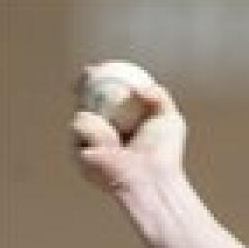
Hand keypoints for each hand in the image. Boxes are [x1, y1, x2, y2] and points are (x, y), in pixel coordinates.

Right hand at [70, 67, 186, 195]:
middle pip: (85, 100)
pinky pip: (80, 124)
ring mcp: (89, 144)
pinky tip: (108, 147)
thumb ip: (159, 96)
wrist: (151, 178)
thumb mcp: (170, 119)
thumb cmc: (164, 155)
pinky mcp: (79, 153)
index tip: (98, 69)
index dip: (98, 80)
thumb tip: (140, 88)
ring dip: (101, 116)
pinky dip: (96, 130)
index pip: (106, 97)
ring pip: (83, 112)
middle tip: (88, 73)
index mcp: (122, 125)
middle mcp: (104, 134)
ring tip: (118, 138)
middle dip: (82, 83)